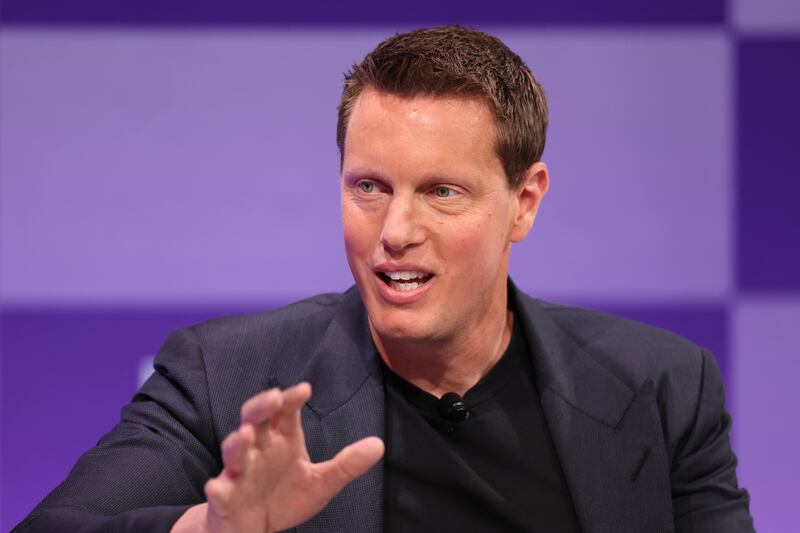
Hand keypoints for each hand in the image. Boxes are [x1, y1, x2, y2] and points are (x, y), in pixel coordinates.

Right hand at [171, 382, 383, 532]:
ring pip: (234, 451)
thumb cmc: (285, 496)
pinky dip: (217, 487)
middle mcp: (259, 450)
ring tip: (246, 435)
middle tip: (274, 398)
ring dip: (237, 443)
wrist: (254, 529)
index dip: (292, 399)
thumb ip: (347, 464)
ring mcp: (239, 472)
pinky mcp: (225, 497)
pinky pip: (219, 491)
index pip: (285, 413)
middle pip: (255, 420)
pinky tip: (216, 486)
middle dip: (261, 407)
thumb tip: (379, 444)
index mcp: (282, 441)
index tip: (304, 390)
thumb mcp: (321, 482)